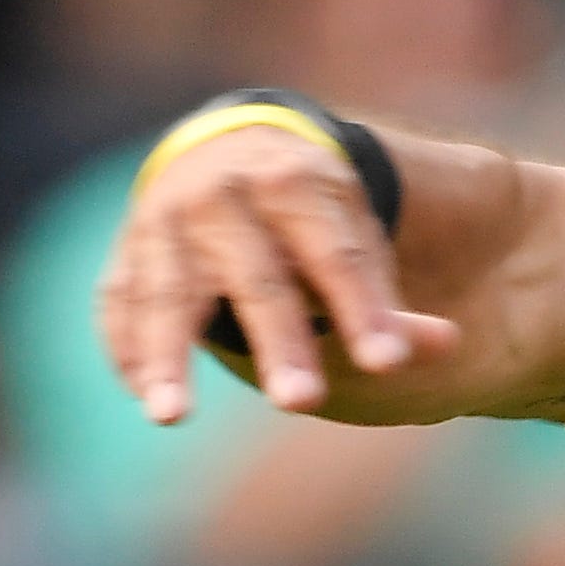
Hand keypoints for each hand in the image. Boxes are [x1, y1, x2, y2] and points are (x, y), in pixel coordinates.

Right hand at [94, 119, 454, 422]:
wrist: (222, 149)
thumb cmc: (306, 212)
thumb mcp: (354, 230)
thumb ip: (389, 298)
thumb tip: (448, 346)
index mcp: (293, 182)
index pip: (336, 252)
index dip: (363, 307)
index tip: (387, 363)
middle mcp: (221, 198)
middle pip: (256, 278)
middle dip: (281, 341)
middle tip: (302, 402)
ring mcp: (162, 225)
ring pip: (165, 295)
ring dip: (167, 356)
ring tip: (171, 416)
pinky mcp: (125, 255)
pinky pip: (116, 304)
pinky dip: (127, 351)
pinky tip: (146, 396)